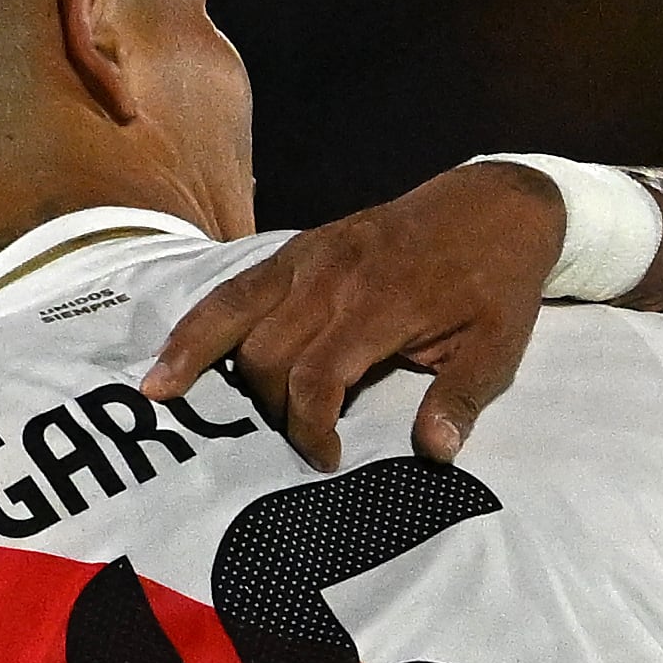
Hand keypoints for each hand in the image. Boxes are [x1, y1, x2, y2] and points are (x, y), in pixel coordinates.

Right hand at [142, 161, 564, 471]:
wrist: (495, 204)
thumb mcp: (499, 345)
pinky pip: (236, 286)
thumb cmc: (498, 281)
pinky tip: (172, 352)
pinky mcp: (298, 247)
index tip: (327, 458)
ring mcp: (308, 257)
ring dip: (200, 357)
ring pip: (234, 313)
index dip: (311, 426)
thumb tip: (434, 451)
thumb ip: (461, 398)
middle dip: (270, 405)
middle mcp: (332, 278)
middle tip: (294, 437)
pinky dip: (199, 320)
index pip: (319, 376)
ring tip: (162, 395)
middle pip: (267, 352)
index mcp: (381, 304)